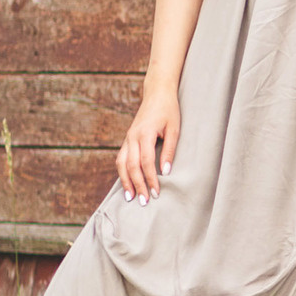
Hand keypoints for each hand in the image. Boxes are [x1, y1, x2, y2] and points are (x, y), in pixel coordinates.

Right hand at [117, 86, 181, 200]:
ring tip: (130, 198)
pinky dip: (122, 173)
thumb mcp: (174, 129)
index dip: (151, 179)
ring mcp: (128, 138)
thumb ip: (170, 150)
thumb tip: (167, 171)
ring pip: (121, 164)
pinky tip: (127, 183)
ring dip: (125, 181)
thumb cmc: (168, 111)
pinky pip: (121, 159)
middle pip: (131, 166)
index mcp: (145, 133)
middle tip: (144, 202)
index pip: (146, 162)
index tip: (156, 193)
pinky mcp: (127, 140)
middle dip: (137, 185)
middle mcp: (132, 137)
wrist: (157, 94)